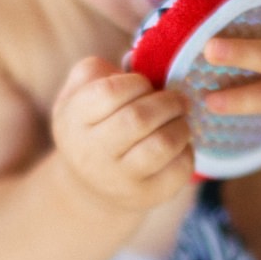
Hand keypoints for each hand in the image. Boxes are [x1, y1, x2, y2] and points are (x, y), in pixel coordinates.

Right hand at [51, 54, 193, 212]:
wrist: (89, 187)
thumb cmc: (91, 125)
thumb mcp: (78, 94)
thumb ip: (98, 70)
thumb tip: (134, 62)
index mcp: (73, 119)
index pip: (110, 92)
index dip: (137, 83)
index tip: (145, 86)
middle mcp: (92, 153)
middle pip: (139, 118)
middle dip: (168, 102)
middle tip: (177, 100)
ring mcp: (119, 179)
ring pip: (162, 145)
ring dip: (181, 125)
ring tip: (180, 120)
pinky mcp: (146, 197)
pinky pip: (179, 169)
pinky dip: (187, 150)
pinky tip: (179, 145)